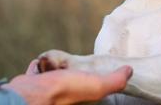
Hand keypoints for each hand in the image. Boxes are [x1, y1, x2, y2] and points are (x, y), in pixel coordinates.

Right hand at [2, 59, 132, 104]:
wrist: (31, 93)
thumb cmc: (63, 91)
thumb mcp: (96, 86)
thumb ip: (114, 81)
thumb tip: (129, 71)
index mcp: (79, 98)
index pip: (88, 92)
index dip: (90, 80)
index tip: (91, 71)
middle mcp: (62, 98)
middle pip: (68, 83)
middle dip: (68, 72)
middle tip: (71, 65)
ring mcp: (45, 92)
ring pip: (51, 78)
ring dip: (53, 68)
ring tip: (56, 63)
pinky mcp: (31, 85)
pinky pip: (36, 73)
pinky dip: (37, 68)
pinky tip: (40, 64)